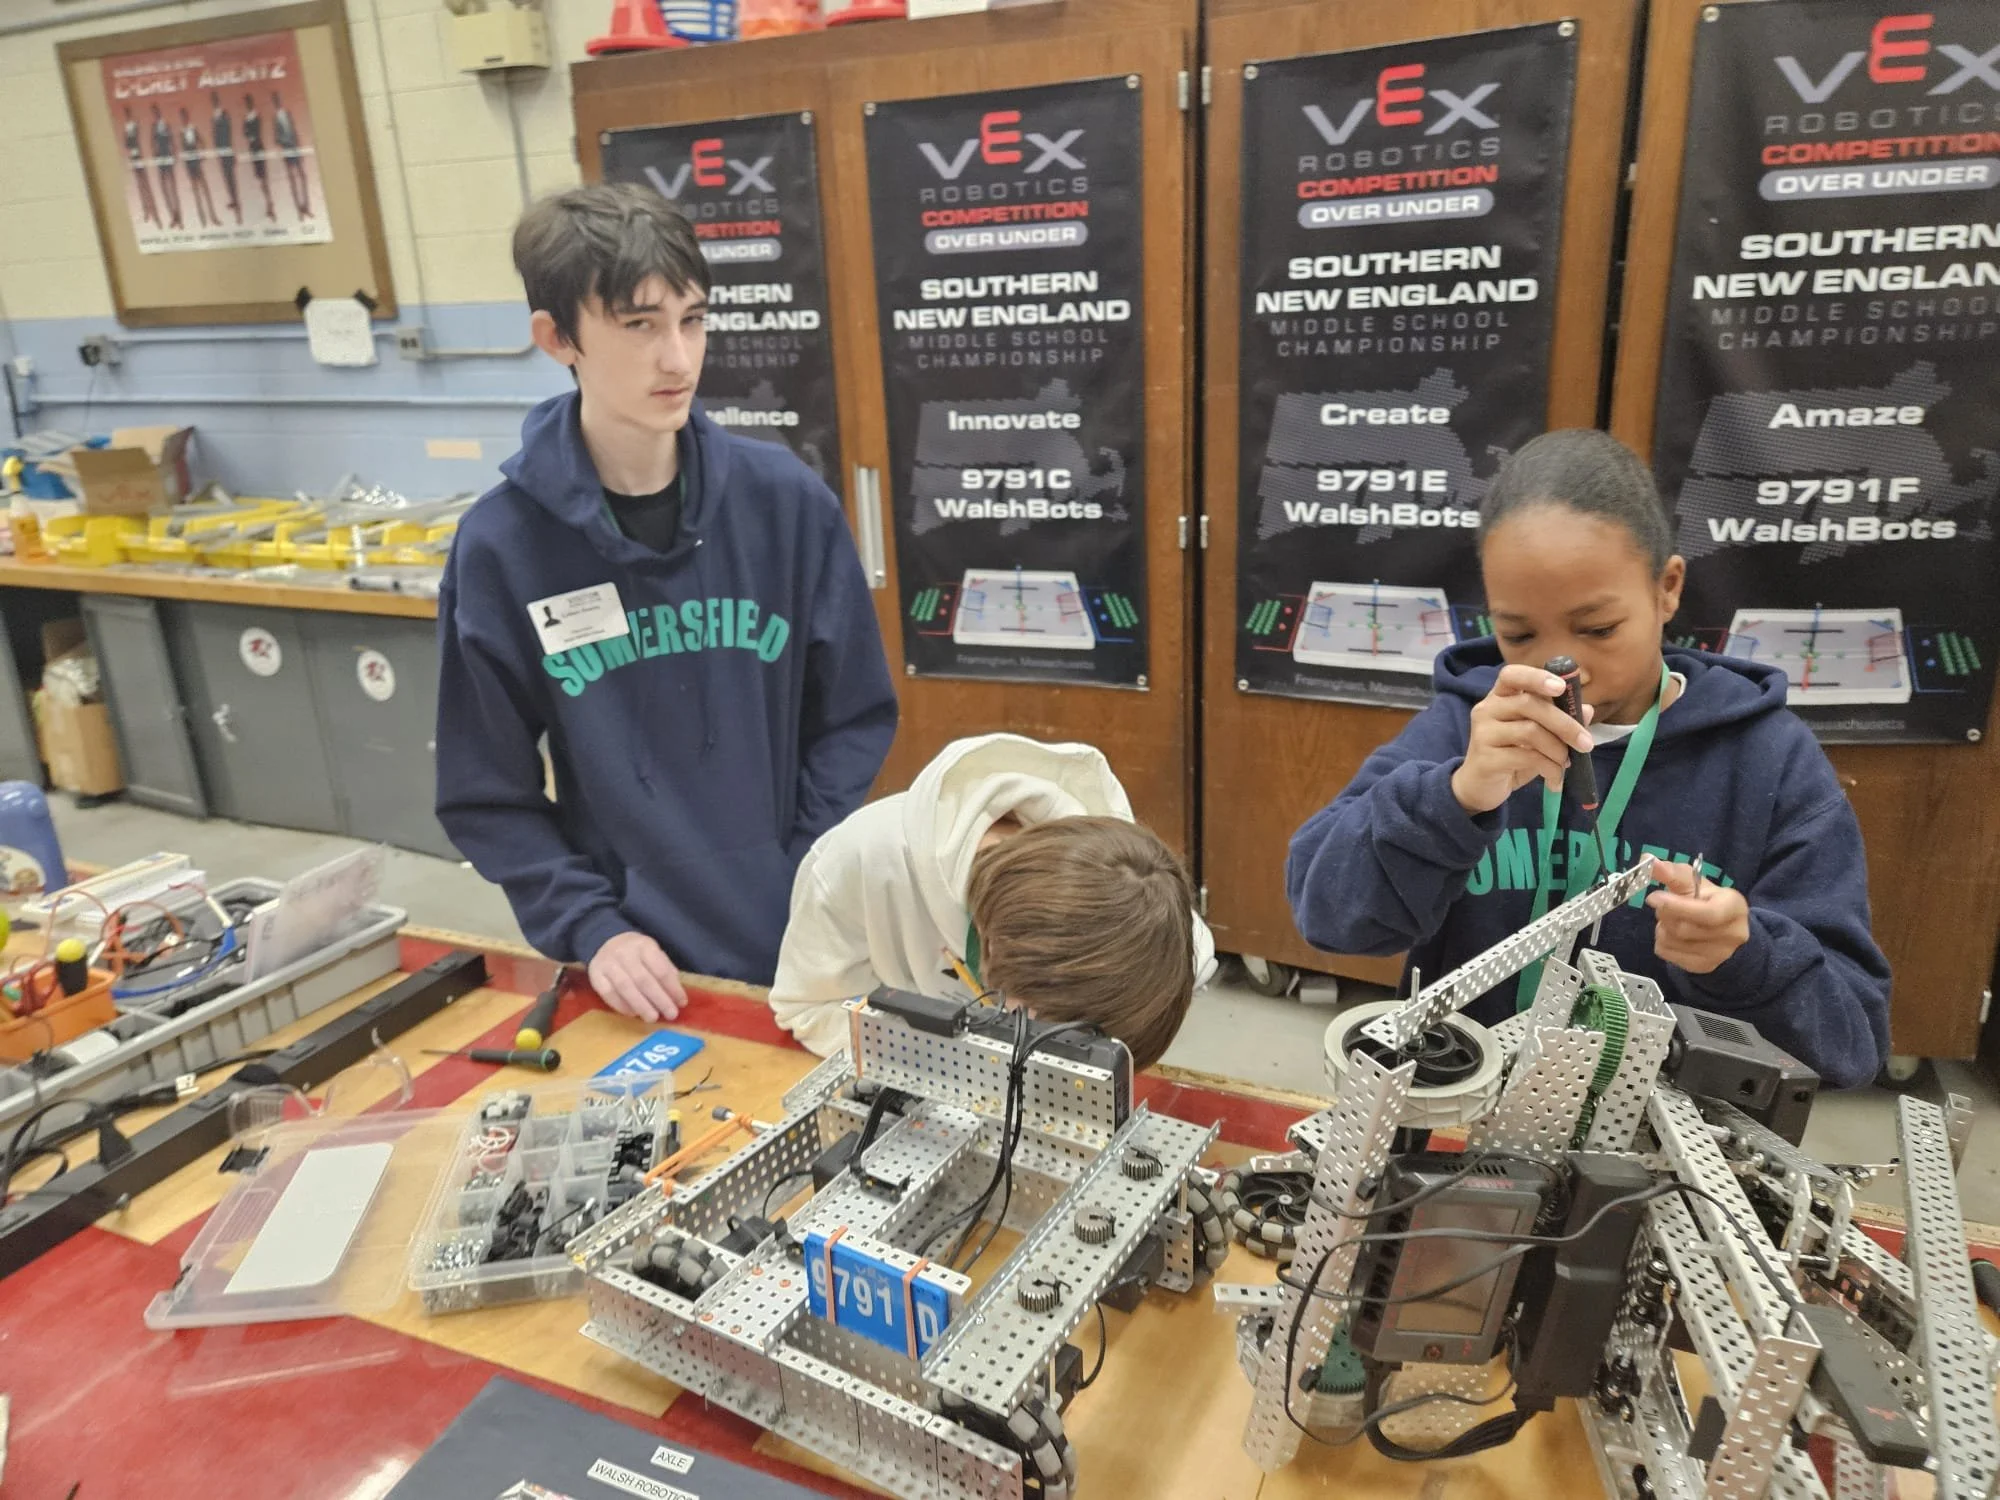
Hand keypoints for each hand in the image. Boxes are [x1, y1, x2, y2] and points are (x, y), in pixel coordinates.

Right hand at [587, 932, 686, 1021]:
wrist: (606, 941)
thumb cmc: (637, 953)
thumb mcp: (654, 954)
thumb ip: (666, 971)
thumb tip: (676, 996)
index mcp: (644, 945)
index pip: (660, 969)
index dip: (673, 988)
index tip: (682, 1003)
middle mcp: (624, 953)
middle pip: (643, 980)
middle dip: (659, 999)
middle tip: (670, 1015)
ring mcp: (607, 964)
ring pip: (625, 988)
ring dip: (641, 1005)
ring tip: (652, 1018)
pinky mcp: (595, 975)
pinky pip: (608, 994)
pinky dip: (622, 1006)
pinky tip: (633, 1014)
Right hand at [1450, 663, 1595, 814]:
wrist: (1482, 787)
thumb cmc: (1511, 755)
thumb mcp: (1538, 736)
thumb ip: (1560, 720)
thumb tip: (1586, 710)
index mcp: (1500, 697)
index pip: (1511, 675)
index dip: (1536, 677)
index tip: (1561, 687)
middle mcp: (1487, 709)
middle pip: (1529, 704)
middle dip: (1564, 724)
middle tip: (1586, 744)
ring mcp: (1483, 733)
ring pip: (1530, 731)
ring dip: (1557, 750)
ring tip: (1566, 765)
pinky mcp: (1485, 758)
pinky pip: (1526, 757)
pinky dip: (1549, 768)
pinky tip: (1554, 779)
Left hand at [1646, 858, 1750, 974]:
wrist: (1724, 930)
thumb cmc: (1707, 901)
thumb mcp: (1694, 882)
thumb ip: (1672, 872)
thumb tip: (1648, 859)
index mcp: (1734, 908)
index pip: (1707, 913)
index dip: (1676, 906)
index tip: (1653, 897)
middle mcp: (1732, 934)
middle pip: (1684, 928)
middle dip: (1665, 914)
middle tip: (1662, 905)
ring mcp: (1719, 954)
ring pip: (1673, 942)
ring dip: (1661, 928)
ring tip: (1670, 919)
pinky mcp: (1704, 966)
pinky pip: (1668, 954)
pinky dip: (1661, 942)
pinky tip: (1671, 934)